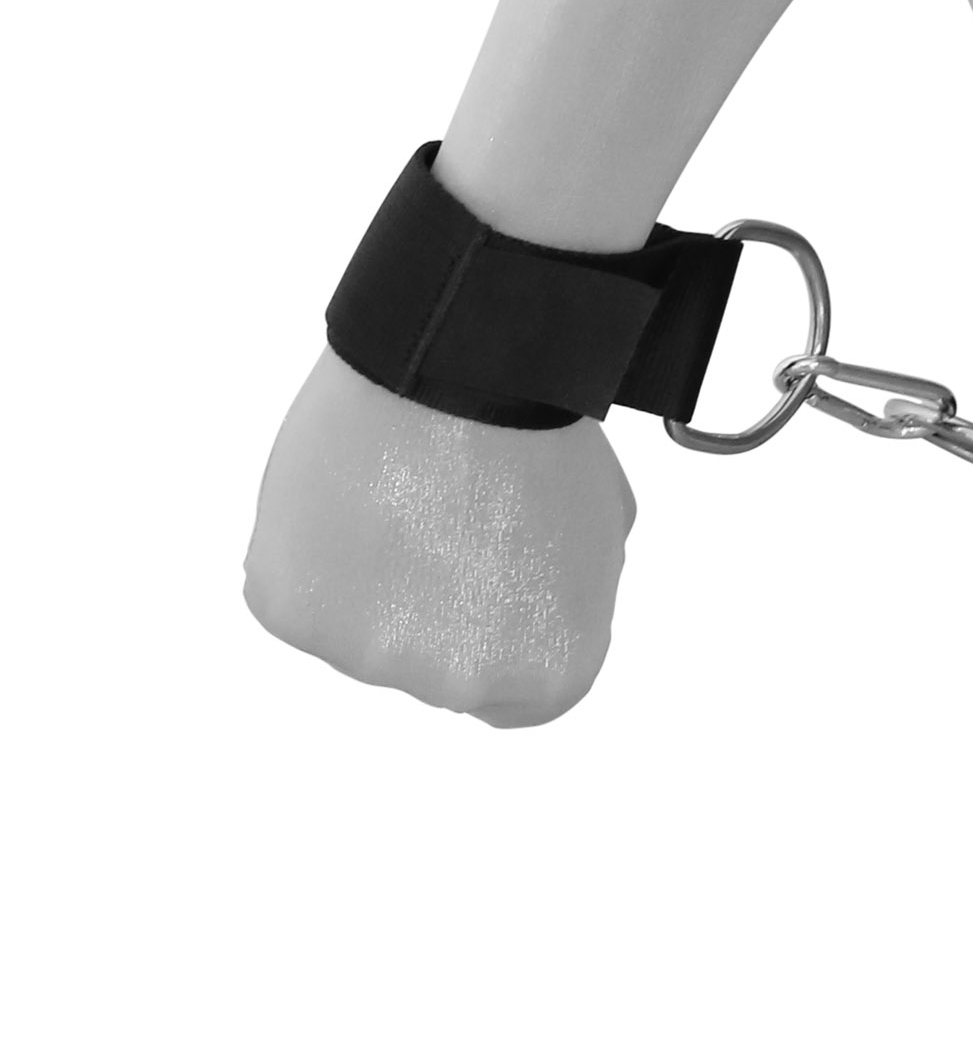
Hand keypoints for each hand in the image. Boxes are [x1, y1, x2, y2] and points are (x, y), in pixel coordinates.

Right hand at [244, 347, 635, 724]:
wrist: (460, 358)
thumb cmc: (539, 425)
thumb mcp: (600, 525)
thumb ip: (561, 595)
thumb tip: (521, 605)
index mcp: (549, 670)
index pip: (515, 695)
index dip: (502, 623)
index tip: (491, 570)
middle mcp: (459, 684)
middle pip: (435, 658)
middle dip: (436, 598)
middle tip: (441, 511)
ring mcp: (367, 655)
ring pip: (359, 628)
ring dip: (368, 578)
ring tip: (393, 490)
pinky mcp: (291, 608)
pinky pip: (297, 593)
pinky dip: (310, 553)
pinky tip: (343, 493)